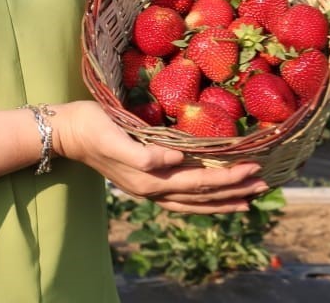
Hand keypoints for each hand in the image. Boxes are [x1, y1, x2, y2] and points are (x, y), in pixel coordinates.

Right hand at [51, 101, 269, 213]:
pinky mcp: (144, 181)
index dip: (228, 177)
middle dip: (234, 190)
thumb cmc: (90, 126)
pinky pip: (182, 199)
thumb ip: (143, 154)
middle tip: (263, 183)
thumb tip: (175, 161)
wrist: (65, 132)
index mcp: (149, 178)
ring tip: (249, 198)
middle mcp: (152, 189)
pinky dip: (203, 201)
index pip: (199, 181)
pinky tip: (213, 198)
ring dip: (223, 200)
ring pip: (195, 202)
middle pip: (202, 196)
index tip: (253, 167)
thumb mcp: (114, 135)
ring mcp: (148, 189)